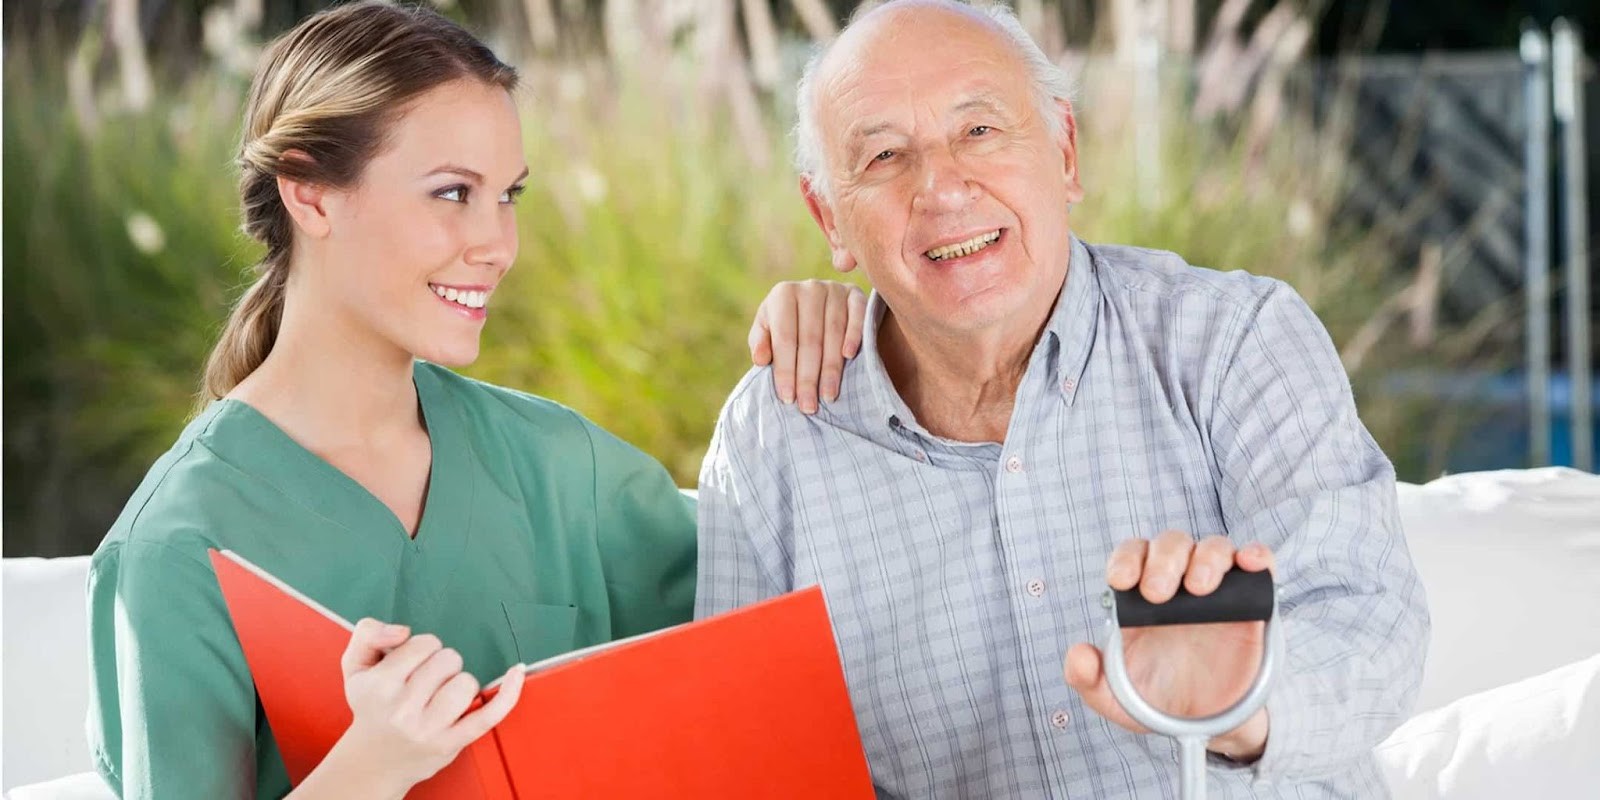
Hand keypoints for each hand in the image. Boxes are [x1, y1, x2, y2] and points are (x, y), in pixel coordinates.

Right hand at [320, 619, 523, 796]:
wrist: (374, 761)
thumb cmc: (372, 707)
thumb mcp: (356, 667)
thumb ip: (368, 634)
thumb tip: (403, 631)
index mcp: (379, 685)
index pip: (424, 644)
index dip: (422, 649)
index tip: (412, 665)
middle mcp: (402, 709)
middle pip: (448, 660)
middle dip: (441, 665)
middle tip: (425, 683)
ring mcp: (428, 728)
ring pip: (466, 682)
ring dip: (458, 684)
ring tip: (439, 697)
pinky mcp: (451, 743)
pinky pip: (489, 714)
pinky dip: (508, 693)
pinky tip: (515, 673)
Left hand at [749, 280, 866, 413]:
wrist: (818, 302)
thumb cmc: (788, 322)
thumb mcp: (768, 328)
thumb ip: (761, 342)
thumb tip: (760, 359)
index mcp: (783, 294)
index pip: (784, 338)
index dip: (785, 370)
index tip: (787, 398)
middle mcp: (809, 288)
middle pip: (809, 340)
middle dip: (808, 377)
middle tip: (808, 405)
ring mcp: (834, 289)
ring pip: (833, 333)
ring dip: (831, 368)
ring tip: (828, 396)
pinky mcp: (856, 294)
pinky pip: (857, 317)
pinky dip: (853, 336)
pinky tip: (848, 357)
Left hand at [1063, 531, 1274, 761]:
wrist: (1206, 722)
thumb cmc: (1156, 699)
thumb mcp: (1114, 697)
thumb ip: (1087, 678)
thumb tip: (1080, 654)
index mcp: (1140, 595)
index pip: (1132, 555)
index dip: (1126, 559)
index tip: (1122, 581)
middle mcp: (1178, 582)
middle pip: (1171, 544)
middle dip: (1163, 561)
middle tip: (1158, 594)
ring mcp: (1217, 589)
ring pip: (1214, 547)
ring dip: (1207, 558)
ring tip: (1199, 589)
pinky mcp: (1252, 602)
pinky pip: (1258, 565)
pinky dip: (1258, 556)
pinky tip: (1252, 564)